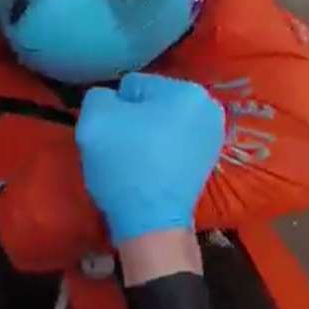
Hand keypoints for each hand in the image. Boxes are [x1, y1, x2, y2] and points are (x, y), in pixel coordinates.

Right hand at [75, 73, 224, 243]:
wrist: (150, 221)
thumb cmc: (125, 164)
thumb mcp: (95, 117)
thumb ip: (99, 96)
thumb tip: (110, 100)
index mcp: (187, 90)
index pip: (133, 86)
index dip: (114, 110)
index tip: (110, 135)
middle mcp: (208, 108)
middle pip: (151, 105)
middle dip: (133, 121)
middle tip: (120, 149)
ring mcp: (212, 137)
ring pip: (161, 124)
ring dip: (146, 136)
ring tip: (135, 162)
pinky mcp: (208, 161)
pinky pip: (173, 145)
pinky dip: (160, 153)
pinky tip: (150, 171)